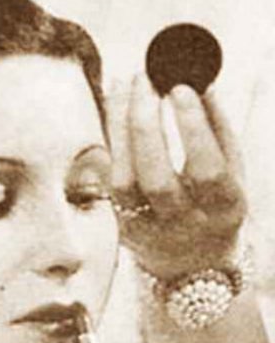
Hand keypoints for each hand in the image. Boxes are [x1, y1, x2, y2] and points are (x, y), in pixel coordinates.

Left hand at [108, 74, 244, 278]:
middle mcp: (182, 223)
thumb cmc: (215, 204)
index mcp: (223, 210)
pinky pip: (108, 176)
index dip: (193, 129)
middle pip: (156, 177)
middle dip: (146, 123)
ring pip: (122, 178)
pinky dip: (110, 137)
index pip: (207, 171)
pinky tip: (114, 105)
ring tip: (125, 82)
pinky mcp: (118, 222)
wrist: (190, 264)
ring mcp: (146, 227)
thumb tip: (199, 82)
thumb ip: (219, 131)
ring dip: (119, 125)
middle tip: (144, 78)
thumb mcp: (234, 173)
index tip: (180, 88)